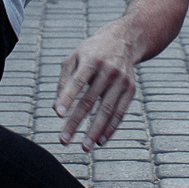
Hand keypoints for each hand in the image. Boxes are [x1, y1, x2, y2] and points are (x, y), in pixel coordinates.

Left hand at [55, 27, 140, 146]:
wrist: (124, 40)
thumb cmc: (92, 52)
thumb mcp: (74, 57)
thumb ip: (64, 81)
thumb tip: (56, 108)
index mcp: (91, 59)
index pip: (77, 81)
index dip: (68, 97)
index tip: (58, 114)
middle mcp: (108, 69)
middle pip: (90, 100)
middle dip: (76, 122)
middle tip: (63, 140)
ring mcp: (122, 79)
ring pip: (107, 110)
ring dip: (95, 130)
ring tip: (84, 147)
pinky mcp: (131, 88)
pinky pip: (120, 112)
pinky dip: (111, 128)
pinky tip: (100, 141)